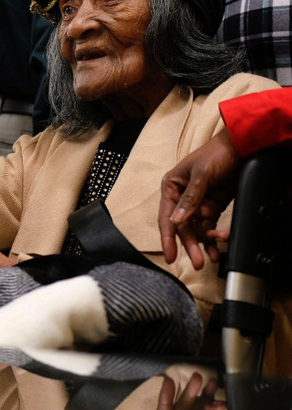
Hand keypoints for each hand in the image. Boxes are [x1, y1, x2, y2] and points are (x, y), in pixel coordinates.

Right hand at [159, 129, 239, 269]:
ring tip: (213, 255)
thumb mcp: (202, 175)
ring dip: (205, 242)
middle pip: (183, 227)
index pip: (166, 217)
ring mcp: (197, 203)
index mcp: (171, 187)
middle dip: (190, 245)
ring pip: (197, 229)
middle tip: (197, 262)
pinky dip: (213, 237)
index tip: (170, 255)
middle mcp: (181, 197)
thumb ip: (190, 198)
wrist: (243, 147)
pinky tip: (218, 246)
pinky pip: (210, 226)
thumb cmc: (216, 154)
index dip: (168, 238)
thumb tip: (177, 221)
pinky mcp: (212, 206)